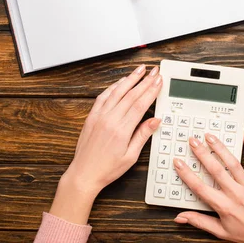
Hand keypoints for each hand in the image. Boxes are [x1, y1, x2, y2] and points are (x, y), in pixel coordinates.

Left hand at [49, 64, 162, 224]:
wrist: (84, 173)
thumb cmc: (107, 168)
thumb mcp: (131, 156)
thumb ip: (143, 135)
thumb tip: (155, 120)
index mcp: (121, 130)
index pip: (140, 104)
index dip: (151, 90)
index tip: (159, 81)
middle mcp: (109, 119)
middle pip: (131, 94)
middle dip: (145, 81)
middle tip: (154, 72)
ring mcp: (99, 116)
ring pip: (117, 92)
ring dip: (130, 79)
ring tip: (140, 70)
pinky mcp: (92, 116)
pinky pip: (104, 96)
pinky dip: (114, 87)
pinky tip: (121, 82)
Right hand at [173, 127, 243, 242]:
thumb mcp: (221, 232)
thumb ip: (199, 221)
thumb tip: (180, 217)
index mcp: (224, 206)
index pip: (200, 188)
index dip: (187, 174)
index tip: (178, 162)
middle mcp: (235, 193)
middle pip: (215, 170)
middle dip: (202, 153)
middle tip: (192, 141)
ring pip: (232, 162)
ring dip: (220, 147)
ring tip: (210, 135)